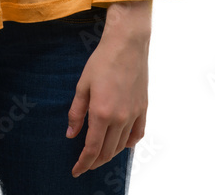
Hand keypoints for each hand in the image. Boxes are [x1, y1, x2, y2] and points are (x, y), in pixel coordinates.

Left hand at [66, 27, 148, 177]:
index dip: (83, 163)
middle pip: (107, 151)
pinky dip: (128, 143)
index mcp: (102, 113)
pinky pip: (137, 134)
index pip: (92, 149)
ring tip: (99, 156)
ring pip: (121, 146)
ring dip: (109, 154)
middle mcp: (120, 118)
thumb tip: (71, 134)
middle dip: (94, 161)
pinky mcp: (143, 108)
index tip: (76, 171)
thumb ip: (76, 112)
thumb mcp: (82, 85)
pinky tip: (121, 144)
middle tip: (84, 164)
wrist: (127, 44)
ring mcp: (134, 114)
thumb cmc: (102, 61)